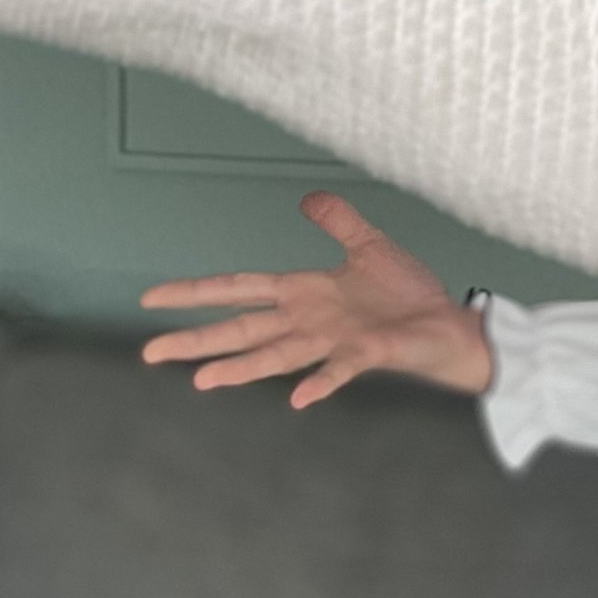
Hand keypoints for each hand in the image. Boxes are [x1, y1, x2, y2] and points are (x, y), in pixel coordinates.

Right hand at [138, 191, 493, 406]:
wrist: (447, 324)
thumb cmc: (408, 294)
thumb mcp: (369, 245)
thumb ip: (338, 221)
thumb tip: (308, 197)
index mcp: (303, 293)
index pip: (238, 289)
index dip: (195, 291)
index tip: (152, 297)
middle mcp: (309, 321)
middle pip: (242, 329)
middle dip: (196, 339)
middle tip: (150, 352)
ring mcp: (334, 341)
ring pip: (275, 355)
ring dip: (240, 368)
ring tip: (200, 379)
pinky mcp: (366, 353)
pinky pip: (339, 370)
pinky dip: (320, 383)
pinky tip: (299, 399)